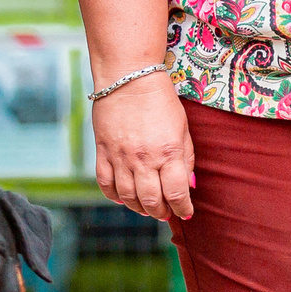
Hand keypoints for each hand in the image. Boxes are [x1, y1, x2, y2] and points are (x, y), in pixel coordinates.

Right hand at [92, 72, 193, 220]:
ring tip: (147, 208)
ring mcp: (121, 157)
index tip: (186, 212)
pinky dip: (114, 196)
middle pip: (152, 201)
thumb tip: (188, 186)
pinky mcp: (102, 151)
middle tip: (166, 213)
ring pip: (128, 197)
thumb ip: (187, 159)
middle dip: (161, 212)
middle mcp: (144, 159)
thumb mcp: (183, 128)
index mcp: (168, 152)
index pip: (176, 193)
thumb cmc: (161, 101)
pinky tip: (123, 198)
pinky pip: (105, 183)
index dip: (183, 209)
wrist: (129, 78)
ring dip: (139, 208)